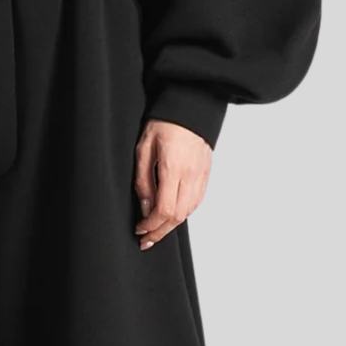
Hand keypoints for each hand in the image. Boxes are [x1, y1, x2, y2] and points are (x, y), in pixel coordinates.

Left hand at [133, 119, 211, 248]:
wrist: (190, 105)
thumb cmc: (164, 122)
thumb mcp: (143, 148)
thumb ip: (143, 180)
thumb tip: (145, 207)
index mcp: (174, 167)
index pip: (165, 209)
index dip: (151, 225)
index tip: (139, 229)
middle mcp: (191, 174)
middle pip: (178, 216)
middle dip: (160, 232)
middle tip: (146, 239)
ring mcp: (201, 174)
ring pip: (189, 211)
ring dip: (172, 225)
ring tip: (156, 230)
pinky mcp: (206, 173)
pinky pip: (197, 200)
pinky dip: (184, 212)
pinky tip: (172, 214)